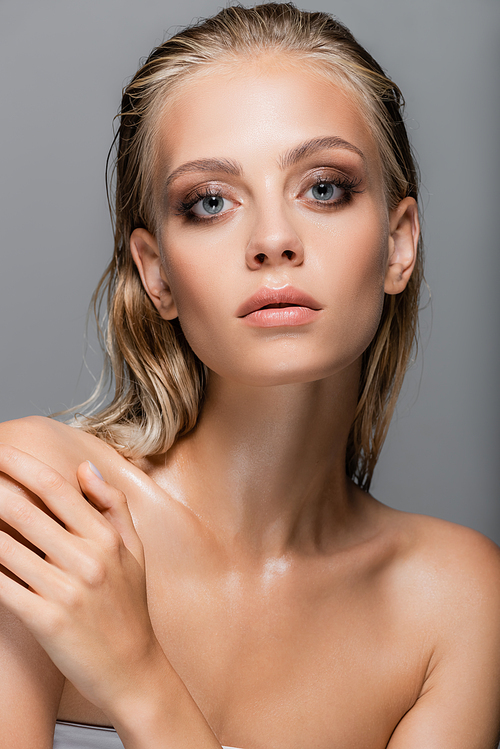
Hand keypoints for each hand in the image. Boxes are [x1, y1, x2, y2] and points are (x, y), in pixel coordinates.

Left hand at [0, 443, 162, 715]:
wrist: (133, 670)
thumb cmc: (130, 607)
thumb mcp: (135, 551)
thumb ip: (113, 506)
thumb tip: (85, 469)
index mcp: (106, 538)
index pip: (56, 489)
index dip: (21, 465)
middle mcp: (87, 560)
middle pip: (24, 510)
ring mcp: (66, 591)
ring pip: (4, 547)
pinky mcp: (46, 621)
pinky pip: (2, 586)